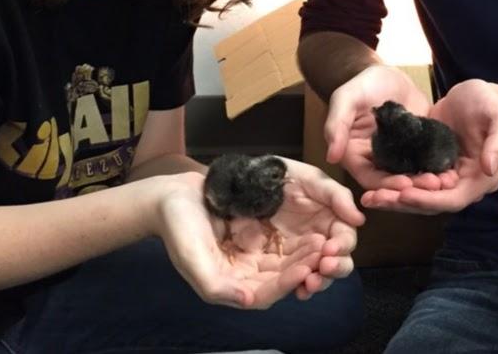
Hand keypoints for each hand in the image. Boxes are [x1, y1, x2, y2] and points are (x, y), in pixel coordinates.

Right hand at [153, 172, 320, 308]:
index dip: (287, 282)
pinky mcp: (255, 235)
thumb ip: (216, 285)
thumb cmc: (178, 229)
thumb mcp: (191, 258)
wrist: (171, 197)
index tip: (306, 268)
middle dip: (304, 267)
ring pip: (285, 260)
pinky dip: (297, 237)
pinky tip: (312, 226)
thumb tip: (247, 300)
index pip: (265, 294)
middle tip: (326, 252)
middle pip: (280, 279)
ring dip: (305, 253)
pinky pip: (281, 241)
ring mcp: (250, 254)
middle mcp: (244, 275)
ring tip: (323, 240)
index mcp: (229, 286)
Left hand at [274, 158, 363, 299]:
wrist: (254, 180)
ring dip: (320, 282)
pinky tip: (299, 290)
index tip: (331, 249)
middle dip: (335, 268)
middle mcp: (323, 239)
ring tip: (310, 284)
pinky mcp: (286, 263)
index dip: (342, 245)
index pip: (345, 238)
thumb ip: (337, 196)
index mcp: (333, 220)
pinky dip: (300, 287)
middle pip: (338, 261)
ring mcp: (304, 253)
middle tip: (324, 268)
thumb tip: (360, 219)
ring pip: (320, 274)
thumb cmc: (286, 176)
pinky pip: (298, 279)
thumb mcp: (313, 179)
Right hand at [325, 65, 435, 194]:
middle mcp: (376, 162)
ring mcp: (399, 157)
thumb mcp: (346, 98)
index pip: (370, 179)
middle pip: (393, 183)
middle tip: (433, 185)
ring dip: (427, 182)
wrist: (390, 73)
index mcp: (356, 155)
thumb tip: (331, 157)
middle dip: (413, 188)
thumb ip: (336, 124)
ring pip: (412, 177)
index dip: (386, 186)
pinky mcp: (418, 150)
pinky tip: (452, 169)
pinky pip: (427, 164)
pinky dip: (438, 169)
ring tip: (446, 180)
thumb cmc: (363, 84)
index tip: (405, 185)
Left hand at [362, 80, 497, 214]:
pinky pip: (411, 179)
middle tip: (375, 199)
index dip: (429, 199)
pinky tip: (372, 184)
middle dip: (403, 203)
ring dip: (394, 199)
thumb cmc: (491, 102)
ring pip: (418, 194)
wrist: (475, 93)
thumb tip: (490, 167)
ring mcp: (444, 176)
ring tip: (369, 198)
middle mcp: (462, 184)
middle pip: (431, 202)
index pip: (454, 198)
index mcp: (481, 179)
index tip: (404, 194)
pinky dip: (393, 184)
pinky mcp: (429, 165)